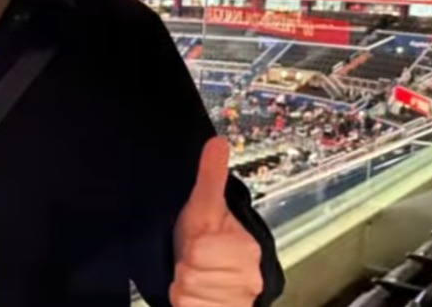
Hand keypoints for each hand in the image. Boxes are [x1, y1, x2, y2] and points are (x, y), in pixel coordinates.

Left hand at [170, 137, 262, 306]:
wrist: (220, 282)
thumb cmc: (207, 242)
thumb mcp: (204, 207)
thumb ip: (210, 178)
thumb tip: (217, 141)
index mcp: (245, 248)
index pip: (200, 247)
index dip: (190, 247)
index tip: (193, 244)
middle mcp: (248, 278)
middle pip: (191, 274)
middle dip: (184, 269)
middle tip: (191, 263)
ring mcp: (238, 300)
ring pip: (189, 297)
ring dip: (183, 290)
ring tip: (192, 280)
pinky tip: (195, 299)